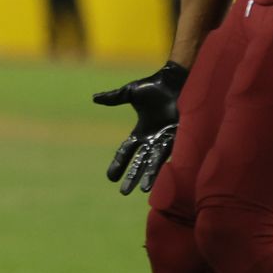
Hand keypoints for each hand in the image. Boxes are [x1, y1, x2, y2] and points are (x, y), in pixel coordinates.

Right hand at [92, 61, 187, 194]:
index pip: (126, 151)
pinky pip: (170, 153)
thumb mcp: (130, 93)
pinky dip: (167, 164)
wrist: (175, 80)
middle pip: (139, 162)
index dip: (118, 163)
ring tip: (142, 190)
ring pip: (154, 162)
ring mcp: (166, 139)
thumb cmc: (154, 86)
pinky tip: (164, 176)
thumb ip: (114, 98)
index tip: (110, 177)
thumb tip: (94, 98)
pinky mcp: (178, 136)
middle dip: (132, 177)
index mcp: (141, 131)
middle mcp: (153, 139)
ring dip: (148, 176)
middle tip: (124, 192)